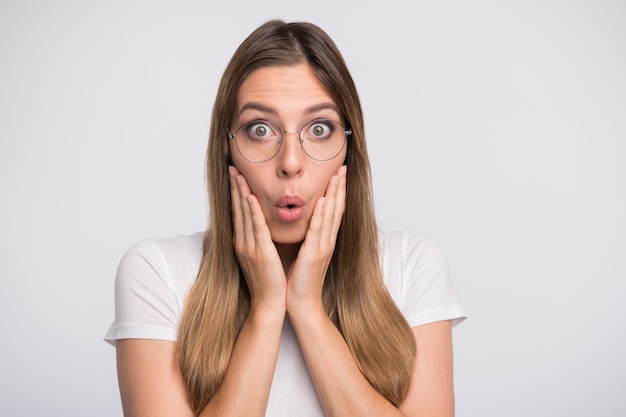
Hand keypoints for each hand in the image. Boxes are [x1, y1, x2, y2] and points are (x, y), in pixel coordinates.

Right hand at [229, 166, 286, 311]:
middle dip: (235, 187)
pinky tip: (250, 197)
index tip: (235, 174)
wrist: (269, 304)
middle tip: (232, 166)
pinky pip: (256, 227)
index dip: (236, 192)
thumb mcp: (260, 256)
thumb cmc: (268, 282)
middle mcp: (242, 242)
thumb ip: (259, 240)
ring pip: (244, 214)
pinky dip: (253, 211)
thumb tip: (261, 225)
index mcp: (243, 243)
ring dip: (241, 192)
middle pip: (237, 209)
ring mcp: (249, 247)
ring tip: (238, 174)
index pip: (239, 212)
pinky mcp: (260, 253)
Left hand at [286, 165, 346, 314]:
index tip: (339, 174)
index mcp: (324, 242)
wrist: (302, 305)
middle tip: (343, 167)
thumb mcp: (306, 256)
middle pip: (337, 209)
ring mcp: (322, 248)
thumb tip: (305, 225)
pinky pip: (317, 231)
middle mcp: (327, 242)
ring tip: (337, 176)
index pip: (333, 212)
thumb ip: (308, 240)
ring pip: (330, 216)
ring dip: (334, 194)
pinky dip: (321, 214)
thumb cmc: (299, 282)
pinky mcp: (313, 255)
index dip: (337, 192)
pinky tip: (323, 200)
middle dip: (340, 187)